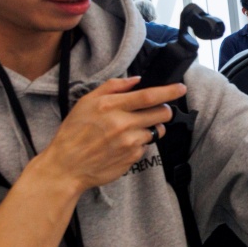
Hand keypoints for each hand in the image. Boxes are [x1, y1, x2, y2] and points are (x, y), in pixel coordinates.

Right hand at [31, 77, 183, 195]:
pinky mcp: (133, 158)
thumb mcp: (86, 102)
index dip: (169, 91)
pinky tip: (123, 144)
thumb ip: (112, 87)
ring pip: (156, 130)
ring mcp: (130, 142)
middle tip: (155, 110)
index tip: (181, 88)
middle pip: (162, 113)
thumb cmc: (73, 132)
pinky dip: (139, 143)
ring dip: (151, 127)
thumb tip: (136, 80)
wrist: (66, 166)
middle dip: (164, 110)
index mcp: (111, 106)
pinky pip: (146, 146)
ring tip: (132, 129)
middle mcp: (123, 124)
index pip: (149, 96)